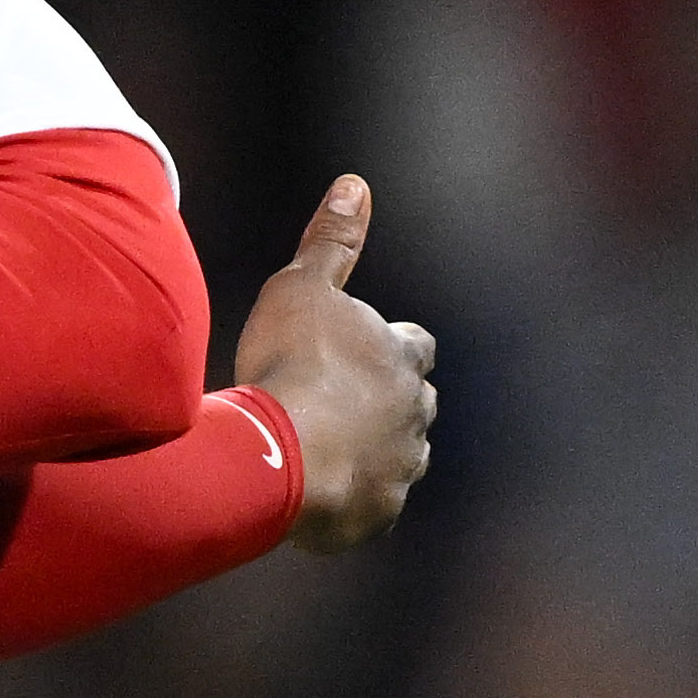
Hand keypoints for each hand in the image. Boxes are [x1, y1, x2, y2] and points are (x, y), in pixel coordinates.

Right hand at [237, 175, 436, 552]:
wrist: (281, 452)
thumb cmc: (290, 365)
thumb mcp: (301, 288)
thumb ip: (331, 242)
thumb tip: (355, 184)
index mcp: (401, 359)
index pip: (416, 346)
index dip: (393, 346)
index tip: (365, 349)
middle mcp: (414, 414)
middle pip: (415, 405)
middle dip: (388, 403)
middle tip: (341, 403)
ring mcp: (401, 467)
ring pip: (401, 456)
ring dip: (374, 451)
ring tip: (328, 450)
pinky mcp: (378, 513)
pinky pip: (373, 505)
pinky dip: (353, 498)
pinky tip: (317, 493)